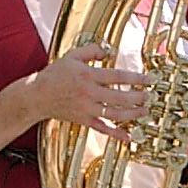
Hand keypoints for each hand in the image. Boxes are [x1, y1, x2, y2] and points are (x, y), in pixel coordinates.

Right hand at [34, 43, 150, 135]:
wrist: (37, 96)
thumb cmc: (54, 75)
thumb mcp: (72, 56)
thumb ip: (91, 51)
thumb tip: (109, 51)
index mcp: (88, 76)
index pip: (118, 77)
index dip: (136, 78)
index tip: (149, 79)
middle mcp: (89, 93)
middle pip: (120, 97)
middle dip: (138, 97)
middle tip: (150, 96)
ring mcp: (87, 109)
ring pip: (114, 114)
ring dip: (132, 114)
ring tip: (144, 111)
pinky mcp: (83, 120)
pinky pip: (102, 128)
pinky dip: (116, 134)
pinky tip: (127, 136)